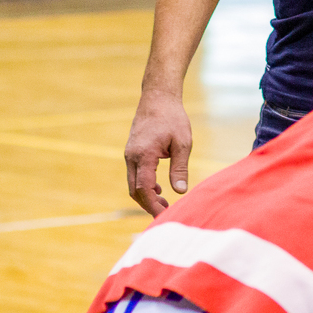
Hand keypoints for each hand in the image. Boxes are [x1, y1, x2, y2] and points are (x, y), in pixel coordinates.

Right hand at [125, 89, 192, 216]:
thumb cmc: (173, 117)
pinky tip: (160, 188)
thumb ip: (180, 168)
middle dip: (149, 205)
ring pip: (133, 183)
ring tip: (165, 203)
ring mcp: (130, 154)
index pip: (144, 188)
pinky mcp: (132, 152)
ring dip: (146, 196)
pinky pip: (135, 174)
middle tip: (166, 213)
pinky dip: (144, 185)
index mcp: (144, 155)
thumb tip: (180, 192)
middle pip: (135, 190)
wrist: (158, 97)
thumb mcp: (183, 143)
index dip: (153, 205)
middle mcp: (132, 156)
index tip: (165, 215)